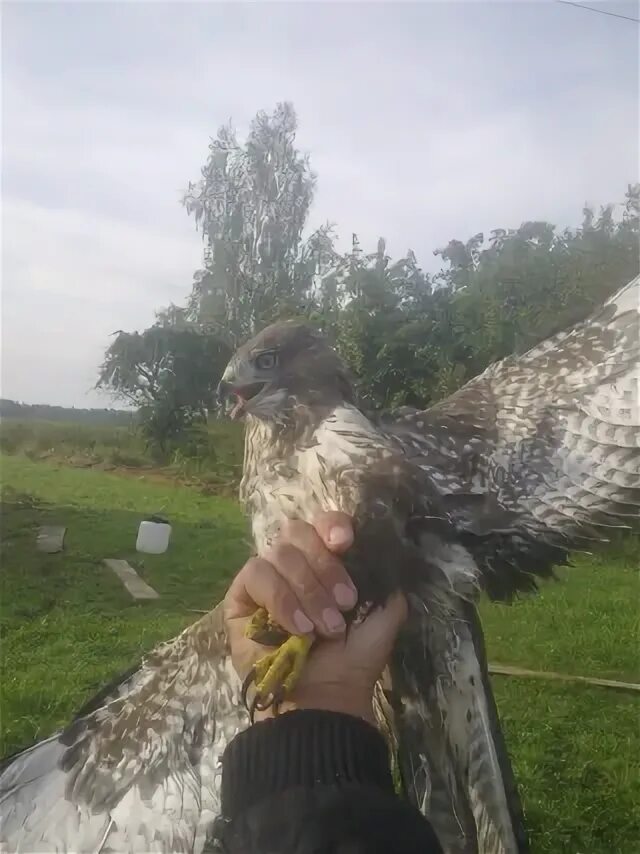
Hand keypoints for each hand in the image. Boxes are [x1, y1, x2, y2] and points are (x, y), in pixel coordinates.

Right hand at [224, 512, 406, 724]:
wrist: (326, 697)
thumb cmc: (354, 658)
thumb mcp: (384, 615)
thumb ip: (385, 579)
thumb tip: (384, 549)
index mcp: (325, 560)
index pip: (322, 523)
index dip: (332, 525)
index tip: (346, 543)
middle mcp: (293, 563)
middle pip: (298, 531)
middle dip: (325, 565)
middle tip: (345, 603)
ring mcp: (265, 578)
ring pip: (280, 553)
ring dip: (308, 590)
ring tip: (324, 628)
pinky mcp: (240, 597)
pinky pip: (256, 574)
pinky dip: (281, 598)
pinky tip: (298, 627)